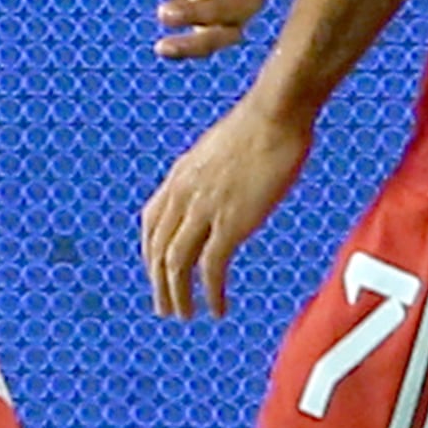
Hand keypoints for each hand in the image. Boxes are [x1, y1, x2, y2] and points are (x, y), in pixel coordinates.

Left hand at [143, 84, 314, 317]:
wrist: (276, 113)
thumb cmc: (263, 123)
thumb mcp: (224, 146)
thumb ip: (216, 171)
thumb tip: (226, 183)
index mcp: (180, 175)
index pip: (151, 223)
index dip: (151, 254)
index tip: (159, 273)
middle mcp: (183, 194)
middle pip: (158, 250)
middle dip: (159, 283)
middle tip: (167, 308)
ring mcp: (204, 209)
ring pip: (176, 265)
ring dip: (178, 295)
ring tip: (185, 315)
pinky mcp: (229, 223)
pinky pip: (210, 269)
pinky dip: (210, 293)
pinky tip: (217, 309)